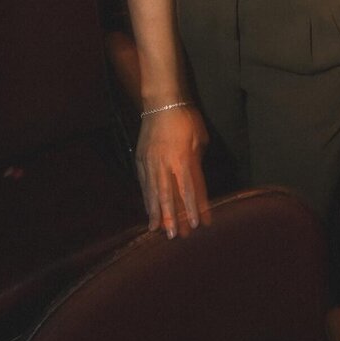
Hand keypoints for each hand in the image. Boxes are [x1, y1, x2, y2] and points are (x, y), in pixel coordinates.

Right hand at [136, 106, 209, 236]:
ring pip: (153, 193)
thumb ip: (196, 162)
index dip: (194, 208)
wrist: (161, 103)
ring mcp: (150, 162)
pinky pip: (143, 184)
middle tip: (176, 236)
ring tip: (157, 230)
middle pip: (169, 196)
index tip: (198, 224)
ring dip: (157, 213)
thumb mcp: (199, 139)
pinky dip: (146, 198)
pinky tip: (148, 209)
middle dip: (173, 218)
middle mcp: (165, 164)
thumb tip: (196, 182)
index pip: (190, 189)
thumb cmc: (185, 119)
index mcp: (182, 159)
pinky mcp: (141, 159)